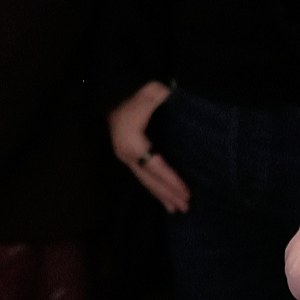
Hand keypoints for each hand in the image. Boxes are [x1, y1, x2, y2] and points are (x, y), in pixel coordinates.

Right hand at [110, 81, 189, 212]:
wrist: (111, 90)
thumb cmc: (131, 91)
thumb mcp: (149, 91)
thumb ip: (162, 96)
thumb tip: (178, 97)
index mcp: (131, 143)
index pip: (156, 167)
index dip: (172, 181)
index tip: (187, 193)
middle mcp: (126, 154)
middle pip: (150, 180)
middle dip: (168, 194)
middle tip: (186, 207)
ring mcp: (125, 155)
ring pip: (144, 181)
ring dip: (161, 195)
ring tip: (177, 209)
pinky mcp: (127, 153)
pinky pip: (142, 175)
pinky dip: (154, 187)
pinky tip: (163, 195)